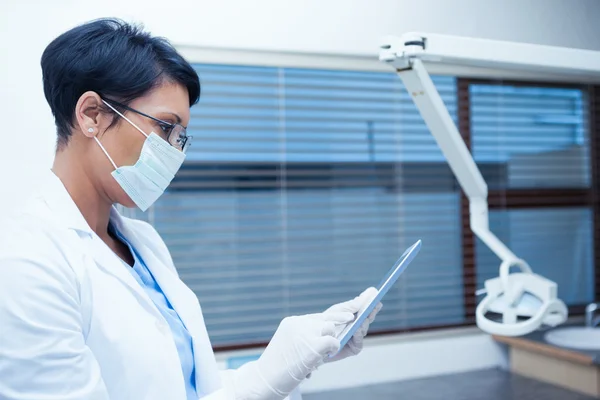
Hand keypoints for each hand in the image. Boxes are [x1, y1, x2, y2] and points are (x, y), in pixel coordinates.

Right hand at [232, 312, 352, 399]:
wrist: (263, 379)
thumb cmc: (276, 368)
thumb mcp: (288, 345)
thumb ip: (304, 337)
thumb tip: (326, 336)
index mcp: (292, 323)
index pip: (318, 316)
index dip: (334, 316)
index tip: (347, 314)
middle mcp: (298, 323)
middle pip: (327, 318)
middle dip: (336, 326)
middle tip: (349, 322)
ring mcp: (305, 333)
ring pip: (330, 329)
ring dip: (330, 341)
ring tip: (321, 354)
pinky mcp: (313, 345)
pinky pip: (333, 342)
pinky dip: (333, 349)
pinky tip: (326, 357)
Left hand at [325, 287, 381, 362]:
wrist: (314, 340)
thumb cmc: (325, 324)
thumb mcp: (337, 311)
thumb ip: (351, 305)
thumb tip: (366, 296)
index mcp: (355, 316)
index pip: (367, 309)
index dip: (372, 302)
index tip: (376, 294)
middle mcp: (358, 327)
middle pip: (368, 318)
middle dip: (371, 311)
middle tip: (374, 303)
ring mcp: (357, 338)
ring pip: (364, 329)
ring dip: (364, 322)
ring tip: (364, 316)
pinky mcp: (354, 348)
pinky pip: (359, 342)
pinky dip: (358, 335)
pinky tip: (357, 329)